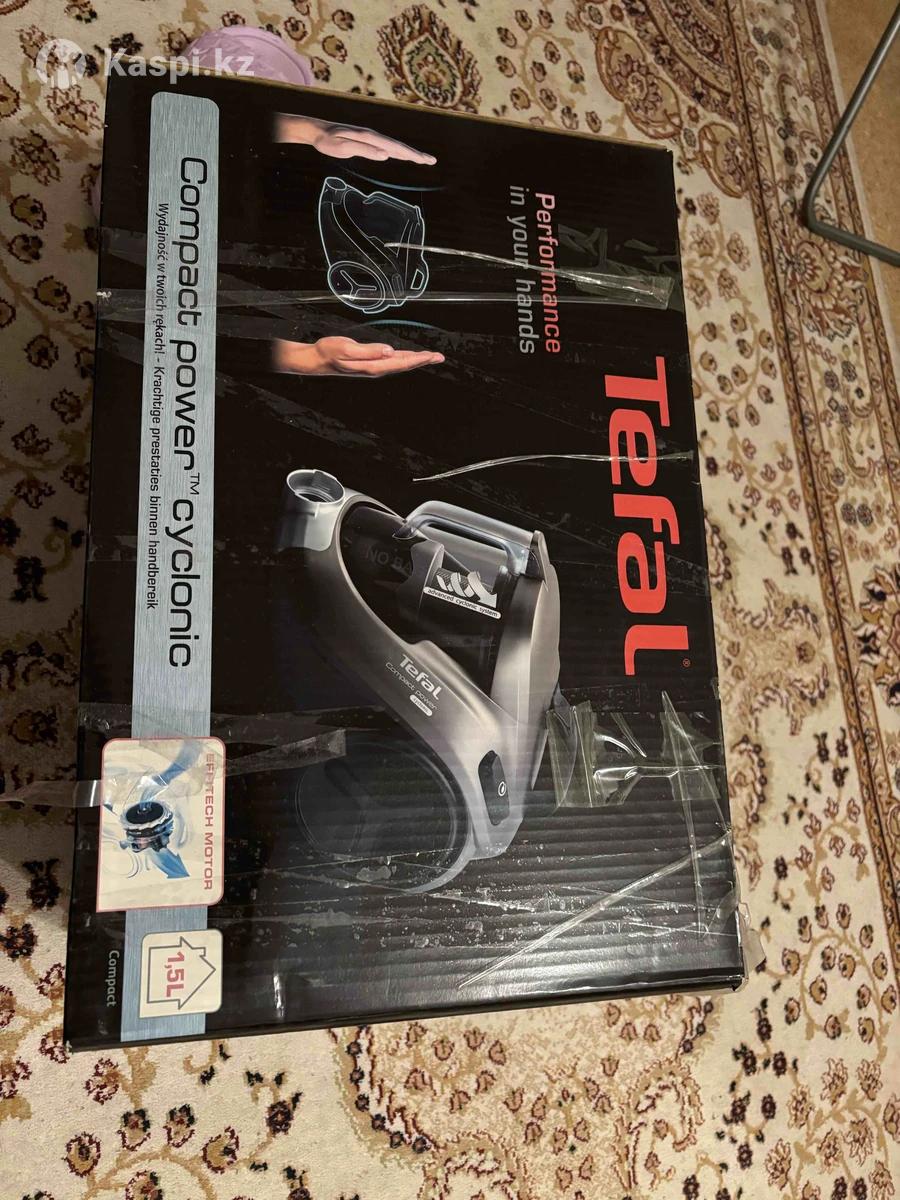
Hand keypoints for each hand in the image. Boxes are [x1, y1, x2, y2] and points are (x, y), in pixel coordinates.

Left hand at [274, 113, 435, 164]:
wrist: (317, 130)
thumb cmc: (328, 140)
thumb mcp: (344, 147)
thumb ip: (365, 150)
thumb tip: (385, 155)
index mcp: (371, 137)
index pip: (396, 148)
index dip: (412, 155)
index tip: (426, 161)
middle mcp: (373, 135)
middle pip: (399, 146)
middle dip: (416, 154)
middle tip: (432, 161)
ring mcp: (371, 137)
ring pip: (394, 146)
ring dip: (409, 153)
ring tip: (422, 159)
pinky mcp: (367, 140)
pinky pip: (387, 147)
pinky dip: (398, 152)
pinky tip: (401, 156)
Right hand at [274, 336, 443, 376]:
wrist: (317, 359)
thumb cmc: (330, 352)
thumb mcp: (347, 349)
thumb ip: (368, 350)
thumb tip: (389, 351)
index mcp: (373, 366)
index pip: (401, 362)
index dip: (418, 359)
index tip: (432, 356)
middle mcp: (376, 367)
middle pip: (404, 364)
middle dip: (422, 360)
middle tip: (439, 357)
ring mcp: (373, 366)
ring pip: (400, 362)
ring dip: (415, 359)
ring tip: (430, 356)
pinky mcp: (370, 362)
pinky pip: (392, 360)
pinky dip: (404, 358)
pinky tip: (410, 356)